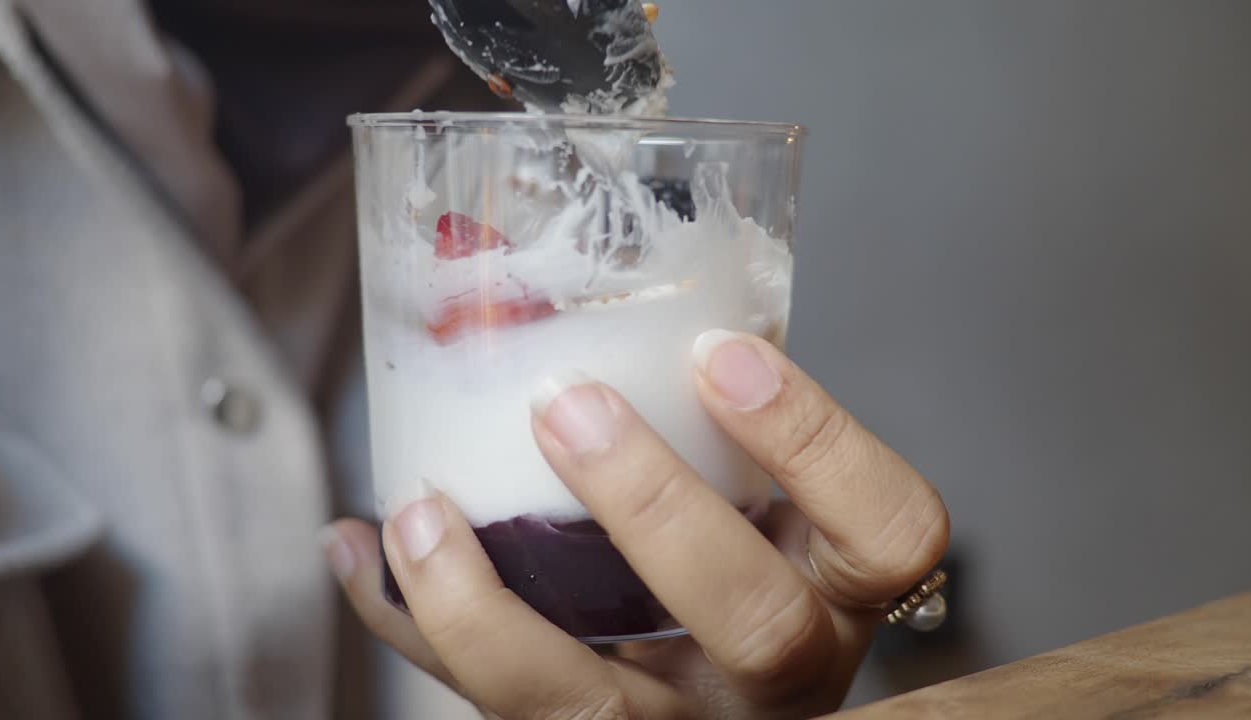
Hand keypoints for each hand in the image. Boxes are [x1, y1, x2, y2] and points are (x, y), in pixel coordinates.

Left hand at [322, 331, 948, 718]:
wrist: (712, 688)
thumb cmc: (743, 555)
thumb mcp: (769, 490)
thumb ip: (726, 414)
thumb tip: (617, 274)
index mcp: (837, 588)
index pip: (887, 530)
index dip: (814, 440)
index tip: (724, 353)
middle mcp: (775, 672)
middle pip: (751, 621)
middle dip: (654, 507)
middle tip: (569, 407)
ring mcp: (676, 717)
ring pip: (586, 705)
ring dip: (485, 606)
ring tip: (421, 510)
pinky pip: (493, 699)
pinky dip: (411, 621)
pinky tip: (364, 551)